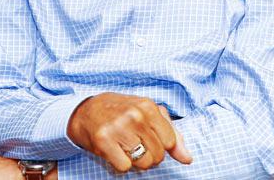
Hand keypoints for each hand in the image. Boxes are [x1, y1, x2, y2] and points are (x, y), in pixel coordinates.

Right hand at [67, 93, 191, 172]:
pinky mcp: (104, 141)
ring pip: (143, 164)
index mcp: (148, 106)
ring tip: (125, 146)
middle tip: (135, 142)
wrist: (86, 110)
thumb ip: (171, 134)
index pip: (170, 142)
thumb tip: (187, 158)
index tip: (149, 137)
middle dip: (149, 155)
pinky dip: (120, 164)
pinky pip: (125, 168)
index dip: (162, 145)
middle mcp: (135, 116)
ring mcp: (119, 128)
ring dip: (136, 161)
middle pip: (158, 156)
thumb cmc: (121, 111)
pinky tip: (115, 150)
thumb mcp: (148, 113)